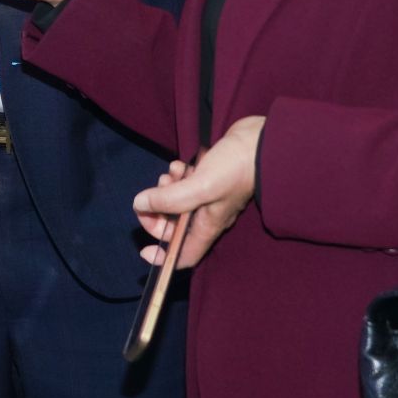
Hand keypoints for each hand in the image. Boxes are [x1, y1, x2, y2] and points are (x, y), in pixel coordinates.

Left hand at [134, 116, 264, 269]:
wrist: (258, 141)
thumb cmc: (235, 168)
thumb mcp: (200, 187)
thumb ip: (170, 199)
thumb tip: (140, 205)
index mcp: (207, 226)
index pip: (184, 255)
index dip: (164, 257)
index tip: (145, 249)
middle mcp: (206, 215)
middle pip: (173, 226)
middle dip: (158, 212)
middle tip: (151, 195)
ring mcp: (207, 196)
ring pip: (176, 200)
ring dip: (167, 188)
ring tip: (173, 174)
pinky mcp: (207, 178)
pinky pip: (184, 183)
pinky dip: (177, 175)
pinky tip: (181, 165)